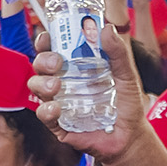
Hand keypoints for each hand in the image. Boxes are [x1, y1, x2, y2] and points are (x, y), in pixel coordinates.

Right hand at [28, 13, 146, 164]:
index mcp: (76, 66)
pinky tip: (56, 108)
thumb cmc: (127, 104)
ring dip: (41, 83)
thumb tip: (107, 28)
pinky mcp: (59, 124)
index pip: (53, 48)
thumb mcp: (127, 75)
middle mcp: (63, 82)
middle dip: (43, 60)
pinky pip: (43, 115)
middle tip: (57, 63)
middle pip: (40, 65)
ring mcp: (59, 102)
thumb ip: (118, 53)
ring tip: (56, 87)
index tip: (48, 36)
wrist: (130, 137)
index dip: (45, 40)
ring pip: (36, 87)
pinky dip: (46, 110)